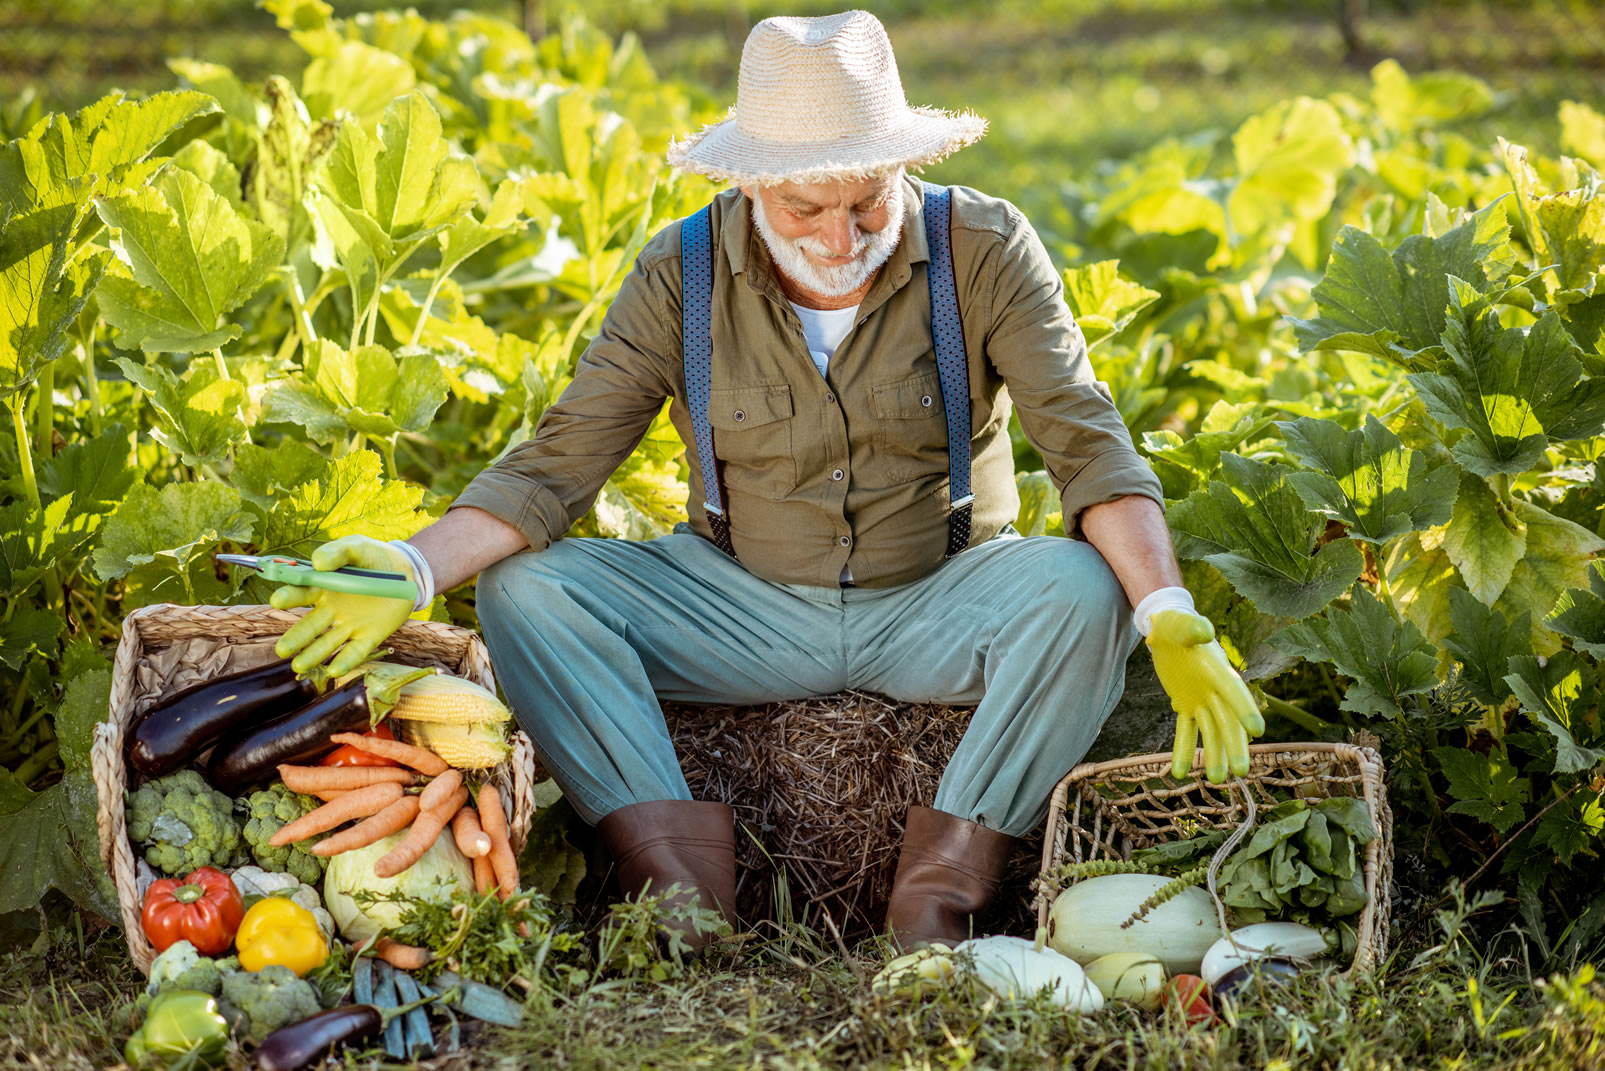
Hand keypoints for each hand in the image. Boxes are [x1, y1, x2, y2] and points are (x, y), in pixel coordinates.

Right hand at [271, 535, 415, 675]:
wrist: (407, 572)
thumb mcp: (357, 547)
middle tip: (282, 649)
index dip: (289, 597)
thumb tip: (317, 562)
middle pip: (309, 626)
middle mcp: (332, 610)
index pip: (301, 593)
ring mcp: (350, 624)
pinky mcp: (369, 636)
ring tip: (299, 666)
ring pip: (327, 643)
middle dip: (295, 638)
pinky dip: (345, 661)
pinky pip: (356, 651)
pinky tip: (334, 671)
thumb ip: (338, 552)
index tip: (277, 600)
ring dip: (313, 655)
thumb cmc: (374, 557)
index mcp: (324, 587)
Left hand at [1146, 609, 1263, 782]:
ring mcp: (1202, 700)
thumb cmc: (1175, 625)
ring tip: (1218, 780)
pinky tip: (1180, 772)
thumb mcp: (1179, 625)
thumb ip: (1192, 628)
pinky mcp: (1186, 705)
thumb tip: (1204, 629)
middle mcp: (1215, 689)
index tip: (1258, 731)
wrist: (1167, 631)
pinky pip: (1186, 731)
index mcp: (1218, 670)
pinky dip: (1184, 750)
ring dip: (1214, 754)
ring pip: (1211, 731)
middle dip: (1234, 745)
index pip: (1234, 692)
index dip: (1245, 710)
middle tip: (1241, 771)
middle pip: (1228, 721)